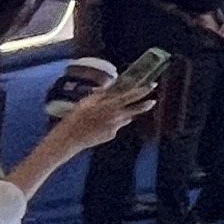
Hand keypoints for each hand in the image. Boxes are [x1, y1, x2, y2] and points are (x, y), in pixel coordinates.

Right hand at [38, 79, 155, 156]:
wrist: (70, 138)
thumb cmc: (75, 117)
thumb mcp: (87, 101)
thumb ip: (101, 94)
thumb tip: (110, 85)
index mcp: (110, 105)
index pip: (131, 96)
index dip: (142, 90)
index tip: (152, 85)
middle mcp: (115, 117)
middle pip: (136, 109)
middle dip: (145, 105)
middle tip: (153, 101)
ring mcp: (115, 127)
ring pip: (124, 118)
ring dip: (121, 115)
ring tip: (102, 116)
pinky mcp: (112, 135)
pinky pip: (115, 127)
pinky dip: (110, 124)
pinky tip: (96, 126)